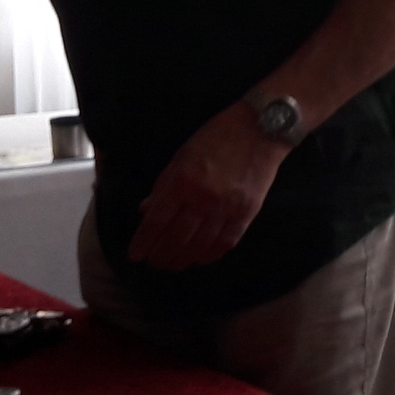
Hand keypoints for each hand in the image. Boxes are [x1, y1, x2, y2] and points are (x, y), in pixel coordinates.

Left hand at [128, 104, 289, 269]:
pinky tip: (201, 259)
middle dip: (161, 255)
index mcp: (181, 181)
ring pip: (200, 245)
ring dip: (183, 259)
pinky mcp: (246, 213)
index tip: (135, 256)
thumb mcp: (182, 156)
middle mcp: (201, 199)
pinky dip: (211, 254)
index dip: (144, 242)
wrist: (259, 129)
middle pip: (176, 238)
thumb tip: (147, 210)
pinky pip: (226, 242)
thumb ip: (164, 186)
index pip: (156, 221)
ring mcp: (226, 208)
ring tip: (174, 265)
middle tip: (154, 264)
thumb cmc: (216, 137)